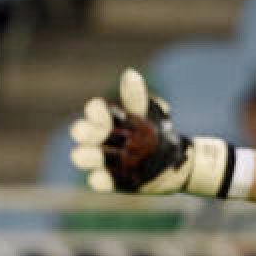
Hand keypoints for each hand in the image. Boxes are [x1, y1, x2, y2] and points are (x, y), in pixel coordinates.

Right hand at [69, 68, 232, 195]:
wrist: (174, 161)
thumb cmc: (156, 132)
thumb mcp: (148, 114)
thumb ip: (136, 99)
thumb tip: (130, 74)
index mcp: (109, 119)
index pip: (96, 112)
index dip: (95, 112)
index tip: (98, 111)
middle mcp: (102, 139)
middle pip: (87, 134)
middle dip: (84, 133)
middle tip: (83, 132)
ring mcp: (107, 161)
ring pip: (89, 157)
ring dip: (86, 156)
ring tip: (81, 155)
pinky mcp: (113, 181)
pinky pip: (102, 181)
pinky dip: (100, 180)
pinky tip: (98, 178)